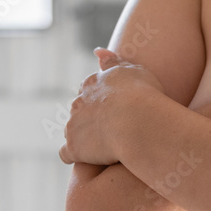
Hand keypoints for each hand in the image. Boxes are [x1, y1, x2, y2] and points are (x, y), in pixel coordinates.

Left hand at [58, 49, 165, 165]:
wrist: (139, 122)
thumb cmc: (144, 96)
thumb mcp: (133, 70)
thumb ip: (114, 61)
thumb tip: (97, 51)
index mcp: (93, 83)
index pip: (88, 90)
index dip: (101, 102)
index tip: (115, 110)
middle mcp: (78, 102)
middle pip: (78, 110)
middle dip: (90, 119)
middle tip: (112, 130)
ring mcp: (73, 124)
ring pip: (72, 131)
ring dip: (83, 137)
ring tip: (104, 147)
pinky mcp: (73, 147)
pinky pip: (66, 153)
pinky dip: (74, 156)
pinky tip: (88, 159)